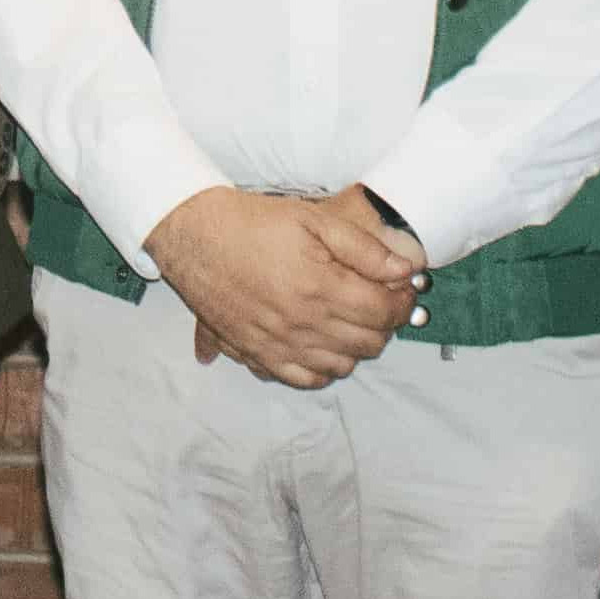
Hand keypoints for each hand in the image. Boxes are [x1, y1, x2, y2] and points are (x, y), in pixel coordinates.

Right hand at [146, 186, 419, 388]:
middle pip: (368, 343)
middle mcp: (301, 324)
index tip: (402, 288)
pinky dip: (323, 369)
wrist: (194, 235)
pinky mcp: (257, 354)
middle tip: (380, 301)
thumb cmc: (252, 223)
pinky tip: (324, 345)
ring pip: (341, 366)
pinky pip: (304, 379)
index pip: (383, 312)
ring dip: (357, 347)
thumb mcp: (313, 219)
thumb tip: (405, 270)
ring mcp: (279, 344)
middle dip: (384, 323)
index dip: (402, 301)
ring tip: (352, 320)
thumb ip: (364, 248)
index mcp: (319, 288)